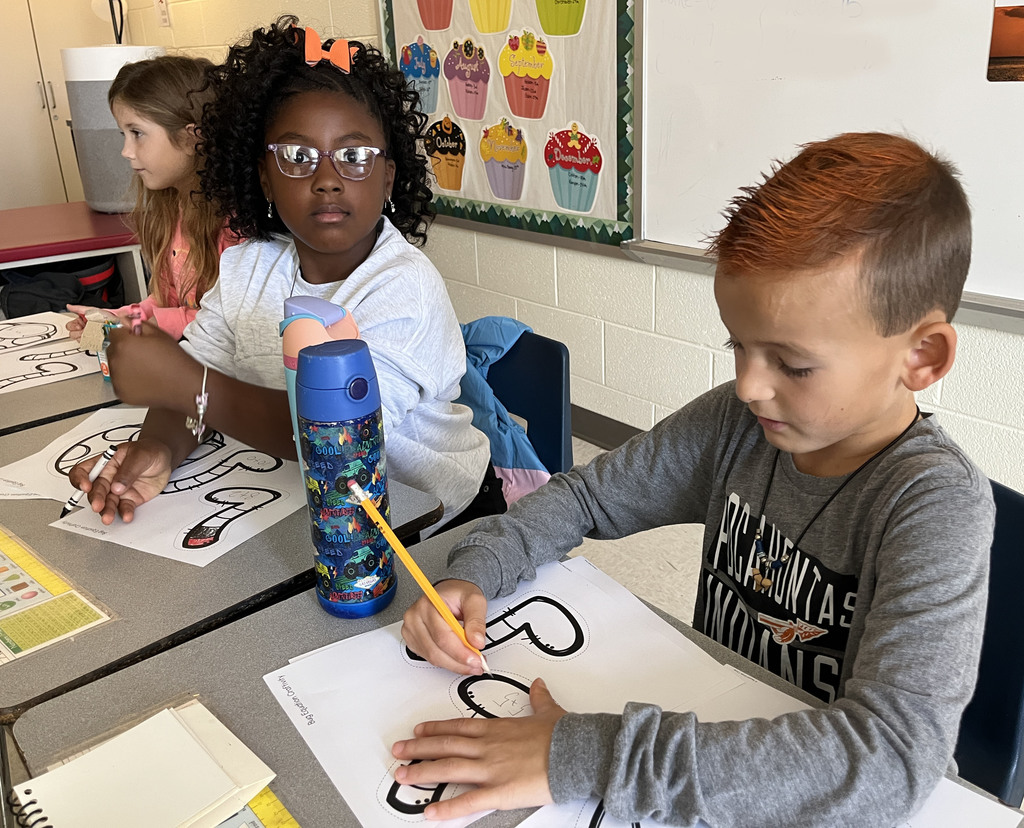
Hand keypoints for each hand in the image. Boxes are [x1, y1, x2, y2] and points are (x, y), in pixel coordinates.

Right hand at [64, 304, 111, 342]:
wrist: (116, 327)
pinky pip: (85, 344)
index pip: (70, 325)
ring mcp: (89, 336)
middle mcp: (85, 328)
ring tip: (92, 333)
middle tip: (85, 329)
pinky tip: (94, 338)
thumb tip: (69, 306)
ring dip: (84, 336)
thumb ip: (78, 308)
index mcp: (83, 321)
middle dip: (78, 332)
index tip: (80, 325)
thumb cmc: (106, 318)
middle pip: (72, 333)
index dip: (74, 325)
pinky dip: (89, 341)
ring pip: (78, 340)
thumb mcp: (92, 310)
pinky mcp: (93, 342)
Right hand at [68, 438, 172, 523]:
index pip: (83, 470)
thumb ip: (128, 470)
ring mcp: (118, 490)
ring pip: (107, 503)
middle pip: (95, 491)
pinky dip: (124, 513)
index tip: (86, 486)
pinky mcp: (130, 499)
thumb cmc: (149, 451)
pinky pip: (124, 508)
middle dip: (96, 499)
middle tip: (99, 506)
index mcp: (105, 463)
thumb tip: (116, 486)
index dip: (80, 479)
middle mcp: (108, 478)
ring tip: (108, 518)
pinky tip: (127, 516)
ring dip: (106, 511)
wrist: (164, 459)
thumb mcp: (140, 455)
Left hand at [106, 324, 197, 408]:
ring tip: (144, 368)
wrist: (184, 385)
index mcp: (124, 344)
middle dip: (123, 350)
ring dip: (124, 366)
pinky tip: (143, 379)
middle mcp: (116, 361)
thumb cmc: (175, 360)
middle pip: (112, 350)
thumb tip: (126, 321)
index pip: (114, 333)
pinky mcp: (121, 392)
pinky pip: (119, 382)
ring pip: (114, 367)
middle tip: (141, 355)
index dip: (126, 335)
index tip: (134, 339)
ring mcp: (117, 379)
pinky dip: (127, 381)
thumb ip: (139, 325)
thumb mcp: (159, 335)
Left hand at [391, 678, 564, 819]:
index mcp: (498, 728)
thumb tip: (538, 685)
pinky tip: (430, 813)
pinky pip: (468, 802)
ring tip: (402, 776)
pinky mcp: (499, 792)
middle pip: (446, 746)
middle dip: (418, 749)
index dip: (435, 729)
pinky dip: (447, 809)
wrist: (577, 752)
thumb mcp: (549, 711)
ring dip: (423, 772)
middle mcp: (488, 747)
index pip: (458, 727)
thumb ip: (539, 698)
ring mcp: (491, 769)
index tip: (418, 730)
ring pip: (449, 768)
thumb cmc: (563, 734)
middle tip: (397, 751)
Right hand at [402, 579, 488, 674]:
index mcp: (428, 604)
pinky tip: (457, 658)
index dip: (460, 652)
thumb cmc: (458, 595)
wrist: (449, 594)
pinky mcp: (412, 640)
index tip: (476, 659)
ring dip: (454, 664)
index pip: (442, 636)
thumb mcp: (475, 600)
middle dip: (459, 662)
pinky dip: (446, 662)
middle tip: (477, 664)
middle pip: (435, 650)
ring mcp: (411, 630)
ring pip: (432, 657)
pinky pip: (429, 658)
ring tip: (470, 662)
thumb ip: (476, 621)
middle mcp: (415, 617)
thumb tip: (477, 642)